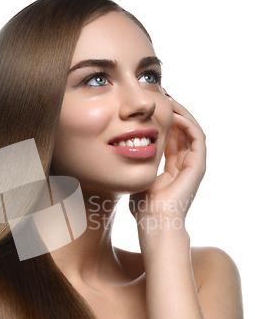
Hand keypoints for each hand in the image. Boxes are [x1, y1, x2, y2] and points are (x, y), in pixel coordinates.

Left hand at [130, 94, 205, 230]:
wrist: (154, 223)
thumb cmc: (143, 208)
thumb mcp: (136, 179)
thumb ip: (134, 166)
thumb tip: (119, 153)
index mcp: (171, 168)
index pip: (171, 137)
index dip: (162, 121)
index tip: (150, 108)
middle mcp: (184, 164)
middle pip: (182, 131)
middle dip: (173, 112)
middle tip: (162, 96)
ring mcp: (193, 165)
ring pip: (192, 130)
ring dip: (182, 113)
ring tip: (169, 99)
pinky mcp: (198, 166)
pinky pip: (197, 137)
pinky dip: (187, 123)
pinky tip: (174, 114)